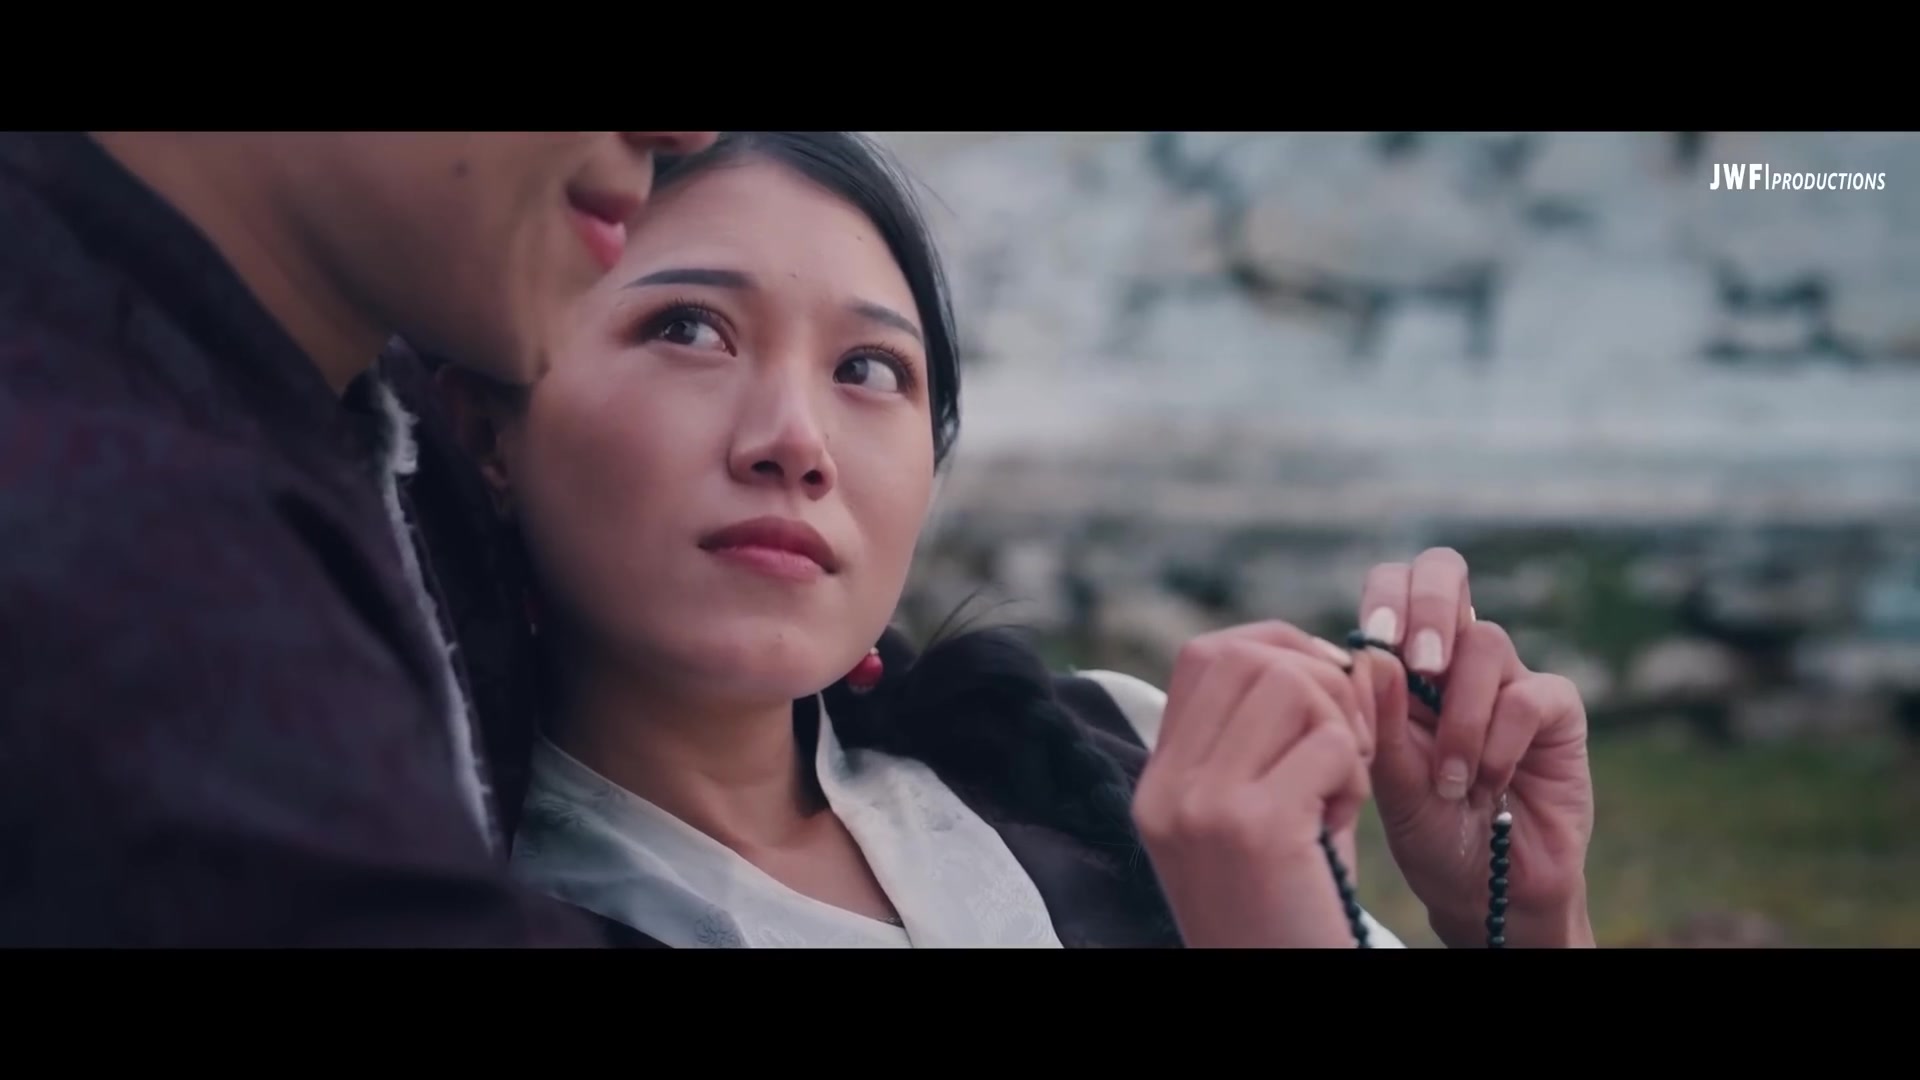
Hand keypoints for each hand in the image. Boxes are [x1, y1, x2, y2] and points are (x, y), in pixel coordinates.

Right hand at [1133, 621, 1376, 947]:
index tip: (1324, 694)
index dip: (1278, 650)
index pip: (1206, 655)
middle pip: (1248, 656)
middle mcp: (1167, 787)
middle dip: (1320, 681)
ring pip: (1290, 686)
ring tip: (1340, 785)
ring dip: (1339, 726)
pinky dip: (1355, 775)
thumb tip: (1337, 654)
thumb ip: (1268, 738)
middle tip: (1345, 742)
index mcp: (1159, 780)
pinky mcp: (1255, 828)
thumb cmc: (1288, 908)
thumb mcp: (1254, 816)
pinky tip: (1340, 822)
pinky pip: (1330, 744)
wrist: (1278, 986)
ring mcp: (1203, 806)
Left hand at [1358, 548, 1595, 947]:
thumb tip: (1373, 652)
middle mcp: (1454, 656)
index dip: (1387, 595)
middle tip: (1420, 667)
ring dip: (1462, 718)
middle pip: (1445, 571)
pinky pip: (1528, 697)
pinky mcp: (1556, 708)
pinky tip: (1491, 783)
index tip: (1376, 642)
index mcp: (1402, 660)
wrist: (1483, 887)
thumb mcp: (1386, 776)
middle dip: (1428, 609)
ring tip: (1452, 780)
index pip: (1392, 584)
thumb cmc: (1427, 827)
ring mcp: (1507, 677)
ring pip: (1485, 642)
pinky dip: (1500, 743)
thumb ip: (1378, 717)